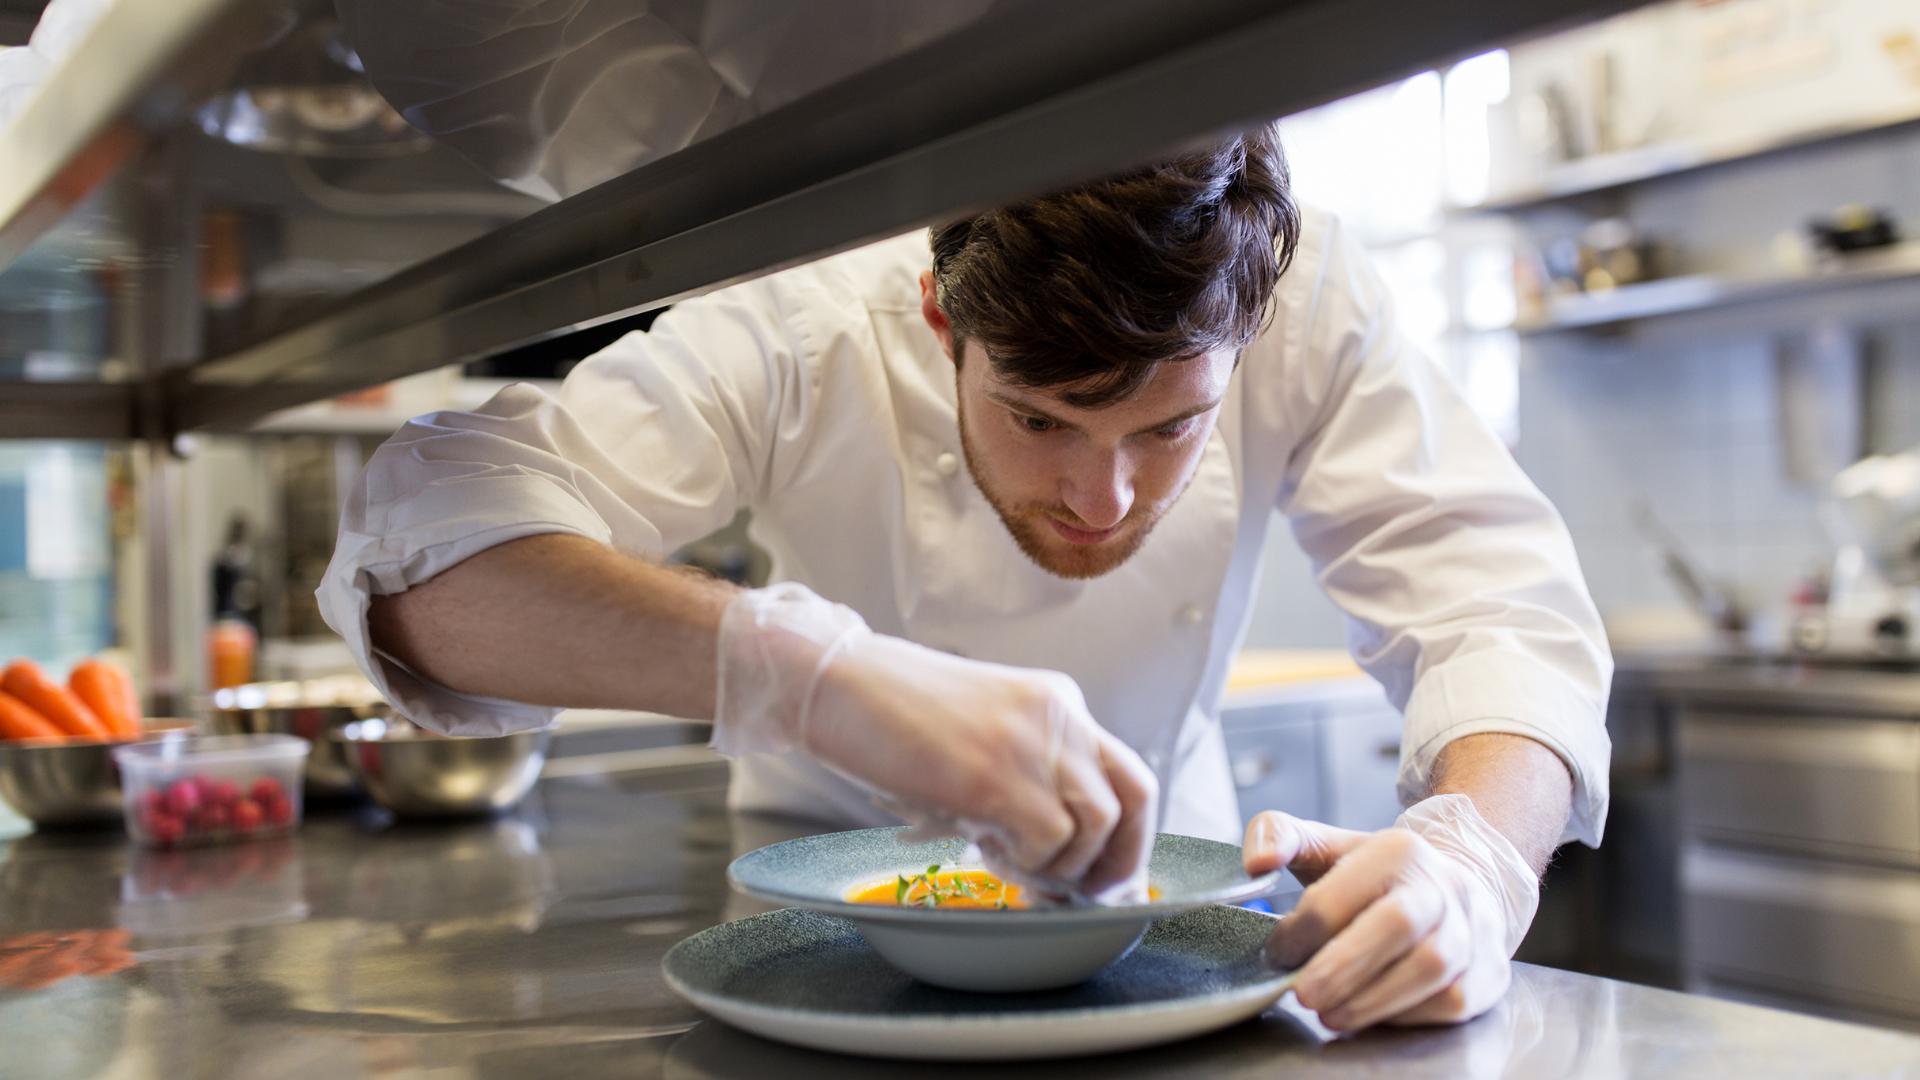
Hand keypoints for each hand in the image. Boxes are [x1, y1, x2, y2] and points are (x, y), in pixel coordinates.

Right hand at [712, 583, 1157, 899]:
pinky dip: (1025, 865)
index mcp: (1056, 702)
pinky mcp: (995, 777)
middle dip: (1117, 860)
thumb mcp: (979, 732)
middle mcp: (1059, 717)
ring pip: (1095, 826)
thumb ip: (1024, 772)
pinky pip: (1048, 842)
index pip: (1127, 774)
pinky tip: (984, 850)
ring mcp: (1030, 744)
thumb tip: (1053, 851)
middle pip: (1134, 798)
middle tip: (1080, 893)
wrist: (835, 682)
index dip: (1127, 836)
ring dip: (1060, 865)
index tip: (1098, 873)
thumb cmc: (890, 714)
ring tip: (1007, 861)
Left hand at [1244, 795, 1538, 1031]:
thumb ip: (1279, 835)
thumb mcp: (1326, 844)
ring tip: (1331, 1016)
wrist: (1460, 885)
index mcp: (1397, 850)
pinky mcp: (1486, 973)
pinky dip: (1409, 1015)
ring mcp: (1470, 930)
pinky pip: (1451, 1000)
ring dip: (1374, 999)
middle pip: (1395, 925)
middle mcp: (1441, 886)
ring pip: (1430, 968)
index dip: (1302, 930)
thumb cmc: (1377, 875)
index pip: (1341, 893)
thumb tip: (1257, 863)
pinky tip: (1374, 1016)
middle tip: (1303, 996)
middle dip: (1343, 967)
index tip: (1277, 954)